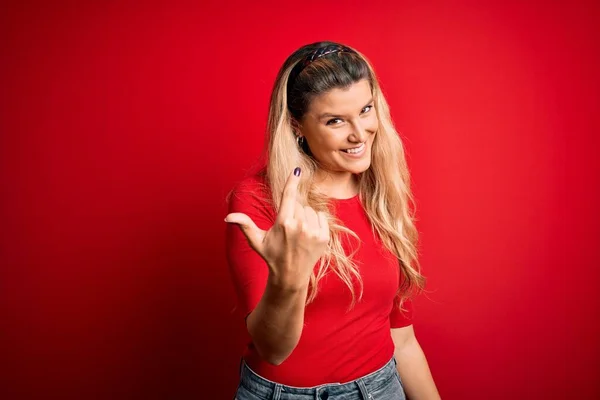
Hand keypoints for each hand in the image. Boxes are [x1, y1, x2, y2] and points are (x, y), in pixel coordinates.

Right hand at [225, 168, 329, 289]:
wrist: (291, 275)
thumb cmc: (272, 255)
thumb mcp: (257, 240)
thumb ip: (244, 225)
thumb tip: (227, 217)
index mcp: (283, 223)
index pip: (289, 196)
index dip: (292, 182)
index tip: (297, 171)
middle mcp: (299, 226)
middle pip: (299, 204)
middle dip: (294, 211)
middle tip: (289, 228)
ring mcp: (313, 232)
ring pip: (310, 210)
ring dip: (305, 217)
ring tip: (298, 233)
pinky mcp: (324, 237)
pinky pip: (321, 217)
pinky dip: (316, 221)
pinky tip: (308, 234)